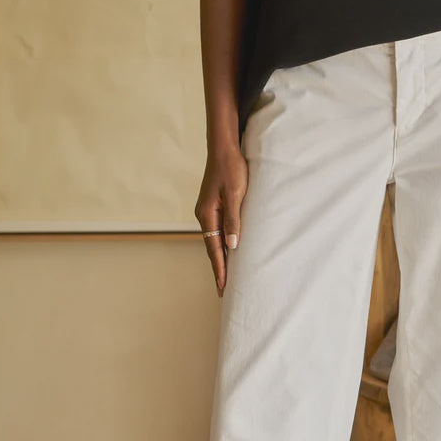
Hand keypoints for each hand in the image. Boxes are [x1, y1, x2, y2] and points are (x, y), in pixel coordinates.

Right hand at [194, 141, 247, 297]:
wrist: (224, 148)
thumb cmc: (232, 169)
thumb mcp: (236, 195)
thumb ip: (234, 221)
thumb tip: (232, 247)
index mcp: (207, 215)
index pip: (214, 250)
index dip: (220, 270)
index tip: (223, 288)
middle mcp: (204, 215)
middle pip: (212, 249)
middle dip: (219, 270)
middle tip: (224, 291)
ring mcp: (208, 211)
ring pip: (214, 241)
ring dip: (221, 259)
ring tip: (227, 277)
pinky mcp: (214, 206)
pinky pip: (218, 231)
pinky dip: (222, 245)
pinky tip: (229, 252)